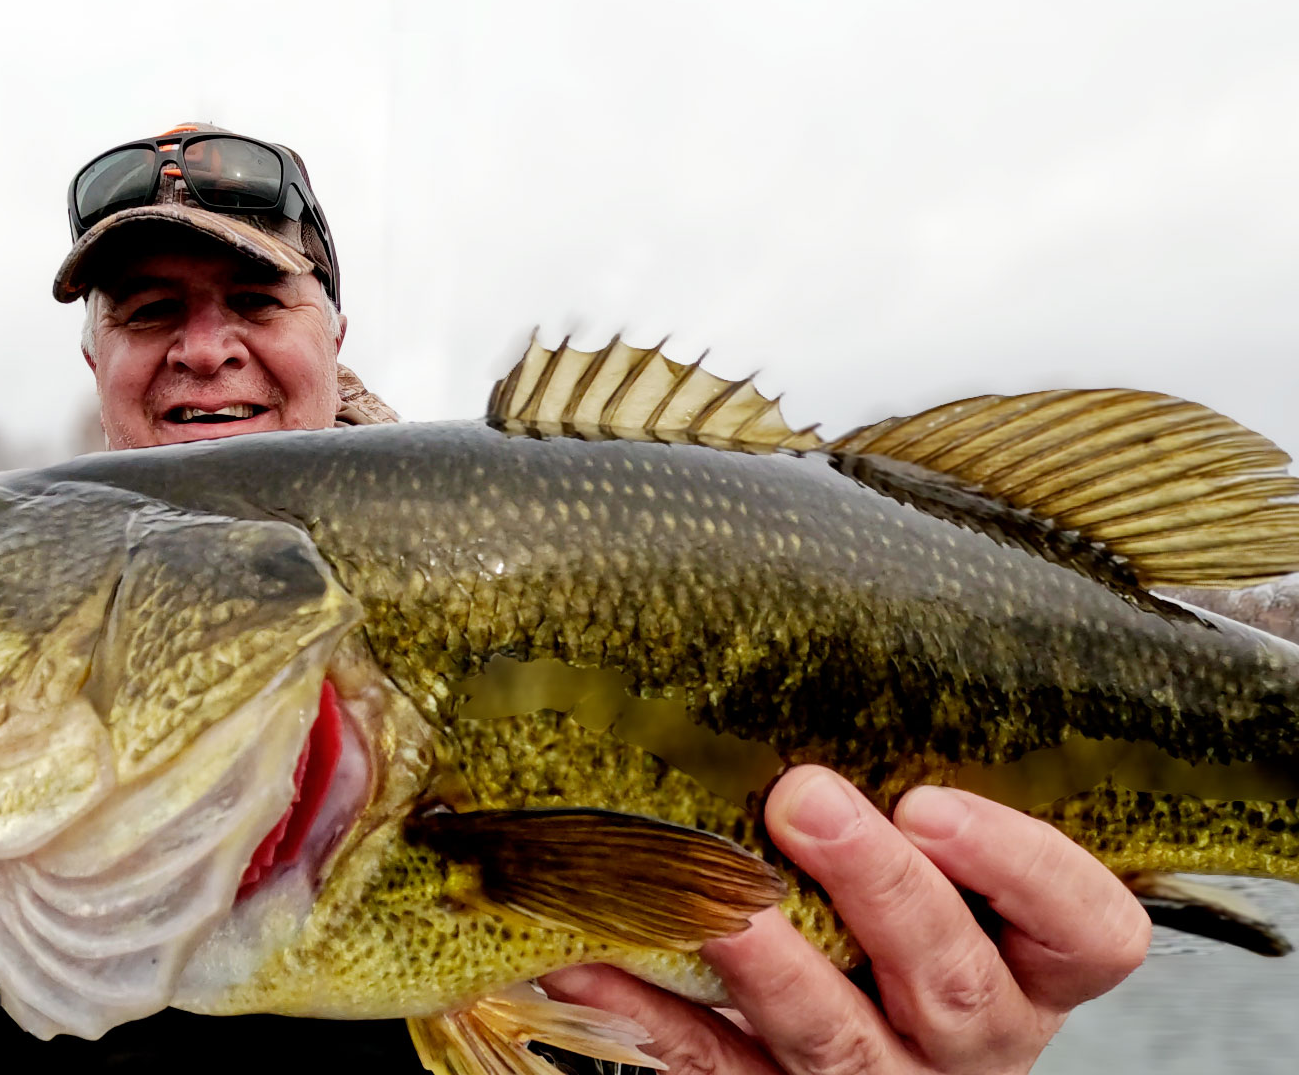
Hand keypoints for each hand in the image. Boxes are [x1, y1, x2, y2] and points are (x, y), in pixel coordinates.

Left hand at [541, 765, 1150, 1073]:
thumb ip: (912, 793)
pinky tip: (590, 959)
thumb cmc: (897, 910)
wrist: (864, 1035)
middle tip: (803, 799)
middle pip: (951, 980)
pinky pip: (717, 1069)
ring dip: (767, 963)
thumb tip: (802, 648)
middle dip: (877, 887)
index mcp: (1032, 968)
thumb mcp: (943, 861)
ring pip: (838, 1040)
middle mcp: (974, 1036)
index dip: (1021, 867)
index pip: (1088, 931)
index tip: (930, 799)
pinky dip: (650, 1014)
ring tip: (710, 896)